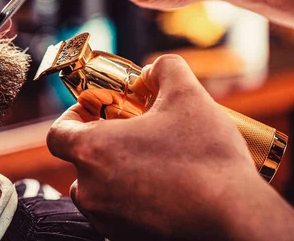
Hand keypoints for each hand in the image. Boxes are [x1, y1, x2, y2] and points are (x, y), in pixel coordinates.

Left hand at [47, 55, 288, 239]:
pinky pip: (117, 214)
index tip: (95, 113)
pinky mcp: (125, 239)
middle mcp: (91, 190)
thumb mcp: (188, 95)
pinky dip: (130, 201)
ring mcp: (107, 219)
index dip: (72, 118)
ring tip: (149, 162)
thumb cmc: (207, 157)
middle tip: (132, 135)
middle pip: (79, 163)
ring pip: (97, 191)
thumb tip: (154, 69)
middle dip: (101, 146)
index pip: (57, 133)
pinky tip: (162, 189)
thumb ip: (164, 69)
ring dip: (114, 175)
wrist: (236, 216)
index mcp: (93, 151)